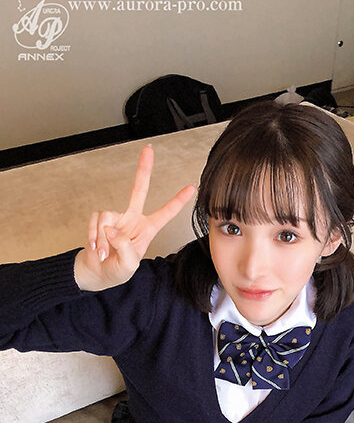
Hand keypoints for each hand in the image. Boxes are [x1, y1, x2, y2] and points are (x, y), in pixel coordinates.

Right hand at [74, 145, 196, 290]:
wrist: (96, 273)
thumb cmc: (116, 270)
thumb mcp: (128, 265)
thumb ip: (124, 247)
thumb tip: (112, 229)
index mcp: (147, 229)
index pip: (165, 213)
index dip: (178, 200)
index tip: (191, 187)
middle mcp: (133, 219)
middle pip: (139, 189)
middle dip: (143, 169)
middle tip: (148, 150)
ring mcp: (116, 218)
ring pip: (108, 217)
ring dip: (103, 238)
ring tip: (104, 253)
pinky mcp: (99, 220)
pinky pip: (95, 222)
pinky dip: (93, 237)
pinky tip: (95, 248)